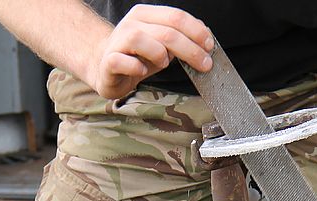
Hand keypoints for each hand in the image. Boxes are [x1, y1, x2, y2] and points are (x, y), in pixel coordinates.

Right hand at [88, 4, 213, 98]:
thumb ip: (180, 37)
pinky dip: (136, 67)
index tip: (209, 46)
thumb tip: (204, 35)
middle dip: (190, 50)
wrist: (106, 67)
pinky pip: (124, 61)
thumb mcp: (162, 44)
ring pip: (143, 40)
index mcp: (146, 15)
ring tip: (163, 64)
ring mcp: (118, 41)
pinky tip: (142, 70)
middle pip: (167, 32)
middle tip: (204, 64)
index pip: (176, 17)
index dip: (197, 32)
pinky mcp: (109, 61)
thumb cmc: (138, 56)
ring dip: (160, 55)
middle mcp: (131, 24)